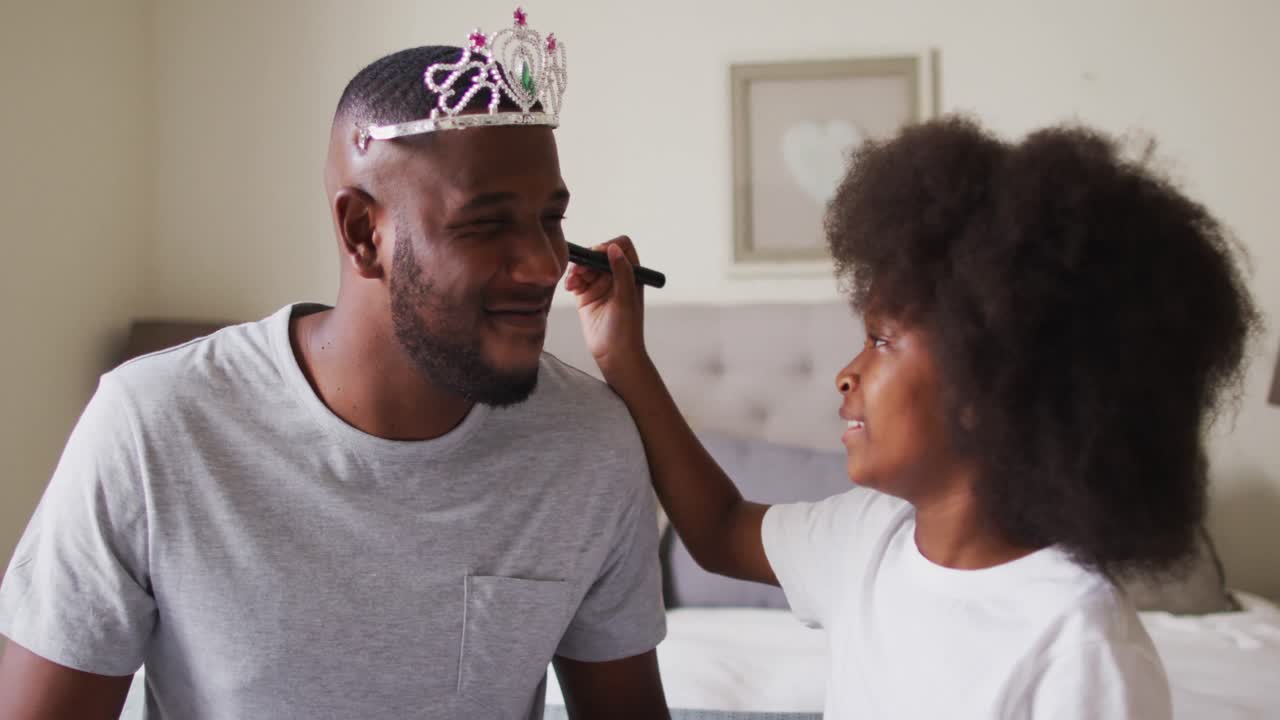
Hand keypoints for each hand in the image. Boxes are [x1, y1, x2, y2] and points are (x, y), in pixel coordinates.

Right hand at [564, 236, 647, 380]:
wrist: (614, 355)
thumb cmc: (626, 330)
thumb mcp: (626, 298)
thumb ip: (621, 272)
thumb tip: (614, 248)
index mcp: (631, 274)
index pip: (622, 246)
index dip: (609, 246)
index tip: (597, 253)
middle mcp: (616, 277)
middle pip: (599, 254)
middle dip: (588, 259)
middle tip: (580, 271)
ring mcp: (600, 286)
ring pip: (585, 266)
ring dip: (577, 270)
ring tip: (573, 282)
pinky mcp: (586, 296)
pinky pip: (576, 280)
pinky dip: (571, 280)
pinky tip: (570, 287)